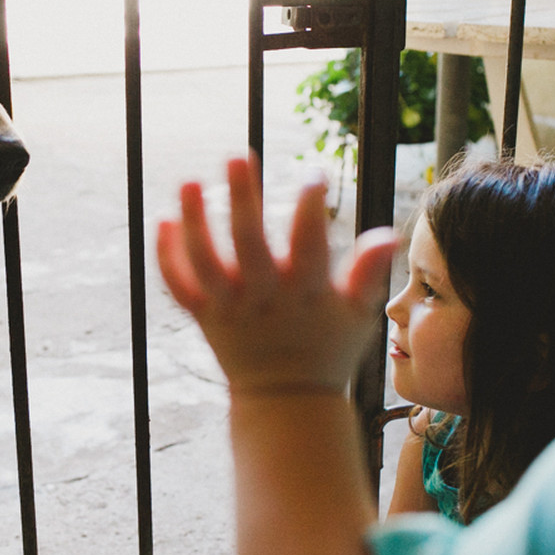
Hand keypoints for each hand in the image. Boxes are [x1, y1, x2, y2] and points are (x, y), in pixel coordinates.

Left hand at [157, 157, 396, 394]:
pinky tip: (164, 219)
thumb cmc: (329, 348)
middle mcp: (263, 299)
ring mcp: (229, 308)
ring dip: (194, 221)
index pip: (309, 243)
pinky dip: (167, 256)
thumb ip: (368, 274)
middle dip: (243, 199)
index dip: (311, 207)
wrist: (285, 401)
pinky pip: (178, 286)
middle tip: (237, 153)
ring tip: (190, 180)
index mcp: (305, 294)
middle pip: (247, 245)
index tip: (315, 171)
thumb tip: (390, 235)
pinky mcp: (204, 316)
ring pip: (203, 262)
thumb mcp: (359, 315)